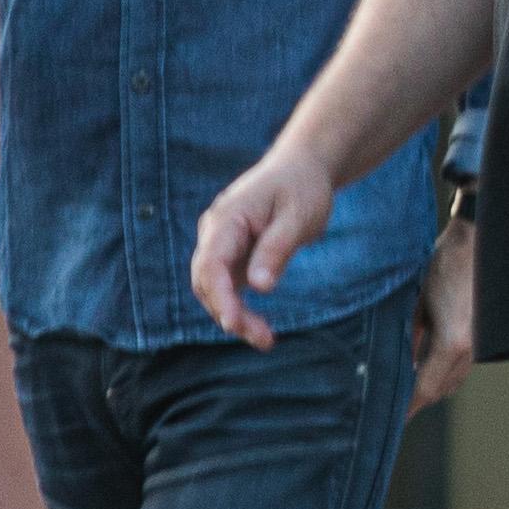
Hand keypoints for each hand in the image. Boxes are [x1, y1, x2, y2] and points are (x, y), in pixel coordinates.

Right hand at [188, 146, 335, 351]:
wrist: (301, 168)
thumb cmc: (302, 187)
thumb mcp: (298, 216)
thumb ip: (277, 249)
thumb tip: (259, 287)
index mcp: (226, 218)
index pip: (211, 264)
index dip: (220, 297)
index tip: (233, 324)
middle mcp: (215, 233)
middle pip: (207, 281)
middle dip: (228, 313)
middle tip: (264, 339)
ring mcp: (221, 245)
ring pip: (214, 289)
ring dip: (234, 316)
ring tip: (266, 340)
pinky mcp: (232, 256)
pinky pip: (227, 287)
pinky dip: (239, 309)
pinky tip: (259, 329)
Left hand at [411, 215, 479, 409]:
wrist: (480, 240)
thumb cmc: (446, 264)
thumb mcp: (417, 301)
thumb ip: (409, 337)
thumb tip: (401, 362)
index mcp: (451, 342)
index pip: (424, 388)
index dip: (408, 406)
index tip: (393, 418)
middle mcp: (470, 349)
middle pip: (441, 389)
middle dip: (418, 399)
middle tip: (395, 405)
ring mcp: (480, 343)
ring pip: (454, 379)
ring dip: (433, 385)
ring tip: (409, 387)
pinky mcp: (484, 335)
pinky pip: (463, 364)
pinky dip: (446, 370)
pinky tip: (429, 364)